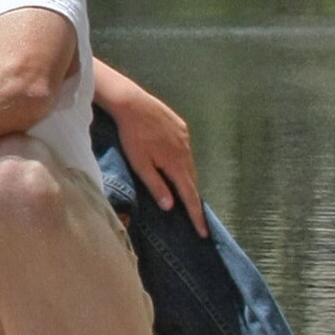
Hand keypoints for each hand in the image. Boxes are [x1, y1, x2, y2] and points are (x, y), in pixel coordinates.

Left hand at [102, 83, 207, 237]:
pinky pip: (185, 149)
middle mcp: (186, 152)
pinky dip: (182, 160)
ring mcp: (185, 138)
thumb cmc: (132, 136)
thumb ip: (156, 185)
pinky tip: (176, 161)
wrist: (132, 103)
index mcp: (176, 164)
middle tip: (193, 214)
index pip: (189, 196)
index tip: (203, 232)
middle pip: (192, 180)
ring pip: (189, 163)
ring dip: (186, 177)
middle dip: (192, 197)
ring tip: (183, 189)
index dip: (195, 215)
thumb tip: (170, 206)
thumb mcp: (140, 164)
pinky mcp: (181, 126)